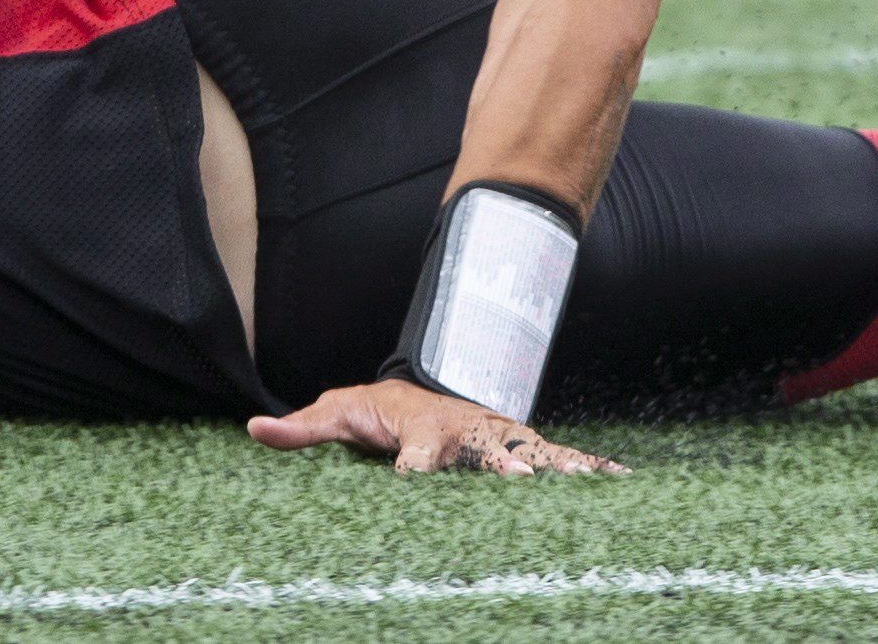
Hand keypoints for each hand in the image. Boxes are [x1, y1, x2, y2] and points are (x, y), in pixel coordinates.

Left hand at [246, 379, 623, 476]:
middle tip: (518, 477)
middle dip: (502, 461)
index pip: (414, 450)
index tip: (412, 478)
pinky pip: (560, 461)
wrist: (426, 395)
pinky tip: (624, 482)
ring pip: (531, 452)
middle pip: (485, 448)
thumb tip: (253, 428)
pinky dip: (592, 469)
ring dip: (557, 467)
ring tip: (592, 481)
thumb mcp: (339, 415)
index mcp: (419, 432)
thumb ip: (303, 429)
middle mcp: (465, 434)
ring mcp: (499, 440)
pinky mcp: (522, 452)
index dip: (412, 465)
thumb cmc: (378, 413)